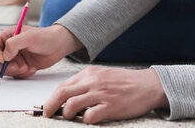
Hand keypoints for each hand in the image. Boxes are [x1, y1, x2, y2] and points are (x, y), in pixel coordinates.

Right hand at [0, 24, 83, 77]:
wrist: (58, 45)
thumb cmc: (45, 37)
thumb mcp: (29, 37)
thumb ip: (14, 44)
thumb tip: (5, 56)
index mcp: (7, 36)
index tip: (6, 60)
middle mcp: (8, 47)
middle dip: (6, 67)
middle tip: (19, 67)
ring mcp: (14, 57)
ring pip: (5, 69)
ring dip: (15, 71)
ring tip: (28, 67)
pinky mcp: (21, 66)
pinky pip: (15, 74)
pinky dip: (22, 74)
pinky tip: (32, 69)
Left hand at [43, 66, 168, 123]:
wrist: (148, 85)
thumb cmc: (124, 82)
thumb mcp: (102, 75)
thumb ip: (85, 83)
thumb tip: (67, 95)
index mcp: (89, 73)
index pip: (63, 85)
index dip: (51, 97)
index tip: (46, 106)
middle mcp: (93, 82)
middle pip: (63, 93)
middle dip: (50, 106)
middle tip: (47, 114)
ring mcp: (101, 94)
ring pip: (72, 105)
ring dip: (66, 114)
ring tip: (69, 117)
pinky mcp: (111, 107)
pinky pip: (90, 116)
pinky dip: (85, 120)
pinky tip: (88, 119)